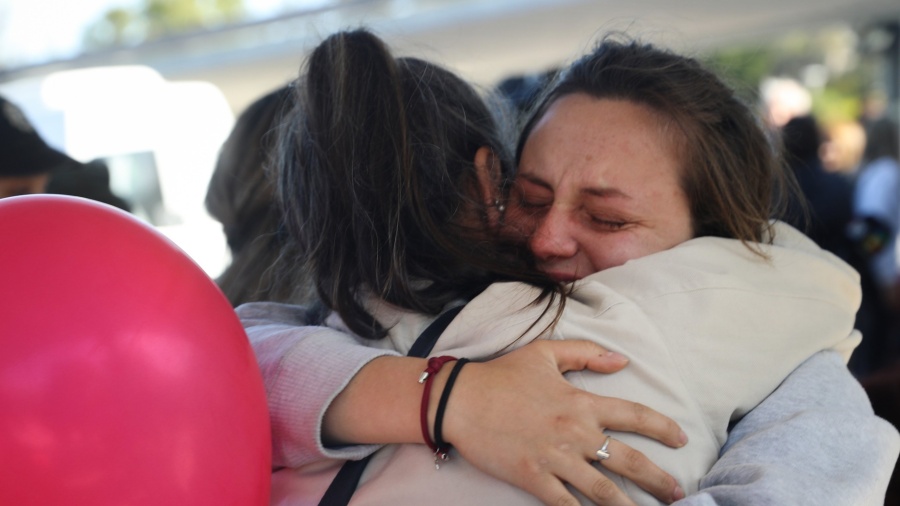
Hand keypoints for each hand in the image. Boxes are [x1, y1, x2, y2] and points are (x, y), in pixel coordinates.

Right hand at [440, 339, 685, 505]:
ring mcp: (555, 458)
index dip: (663, 428)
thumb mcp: (545, 353)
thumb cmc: (501, 375)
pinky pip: (567, 505)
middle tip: (678, 494)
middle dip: (659, 480)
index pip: (634, 415)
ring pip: (604, 491)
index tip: (681, 439)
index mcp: (581, 402)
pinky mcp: (534, 478)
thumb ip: (586, 354)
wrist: (460, 400)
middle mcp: (575, 433)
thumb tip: (622, 360)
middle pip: (629, 461)